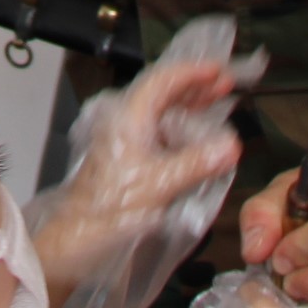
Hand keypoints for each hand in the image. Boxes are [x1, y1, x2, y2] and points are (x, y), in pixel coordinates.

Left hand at [31, 55, 240, 286]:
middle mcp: (124, 123)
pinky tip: (198, 137)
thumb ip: (197, 163)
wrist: (76, 238)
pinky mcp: (127, 158)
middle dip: (194, 86)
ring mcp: (124, 140)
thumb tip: (231, 146)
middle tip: (224, 83)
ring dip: (189, 106)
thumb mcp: (159, 185)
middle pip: (162, 92)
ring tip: (217, 102)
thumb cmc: (107, 210)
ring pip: (161, 112)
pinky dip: (181, 128)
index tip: (216, 69)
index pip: (161, 80)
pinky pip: (159, 133)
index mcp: (128, 118)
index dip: (191, 72)